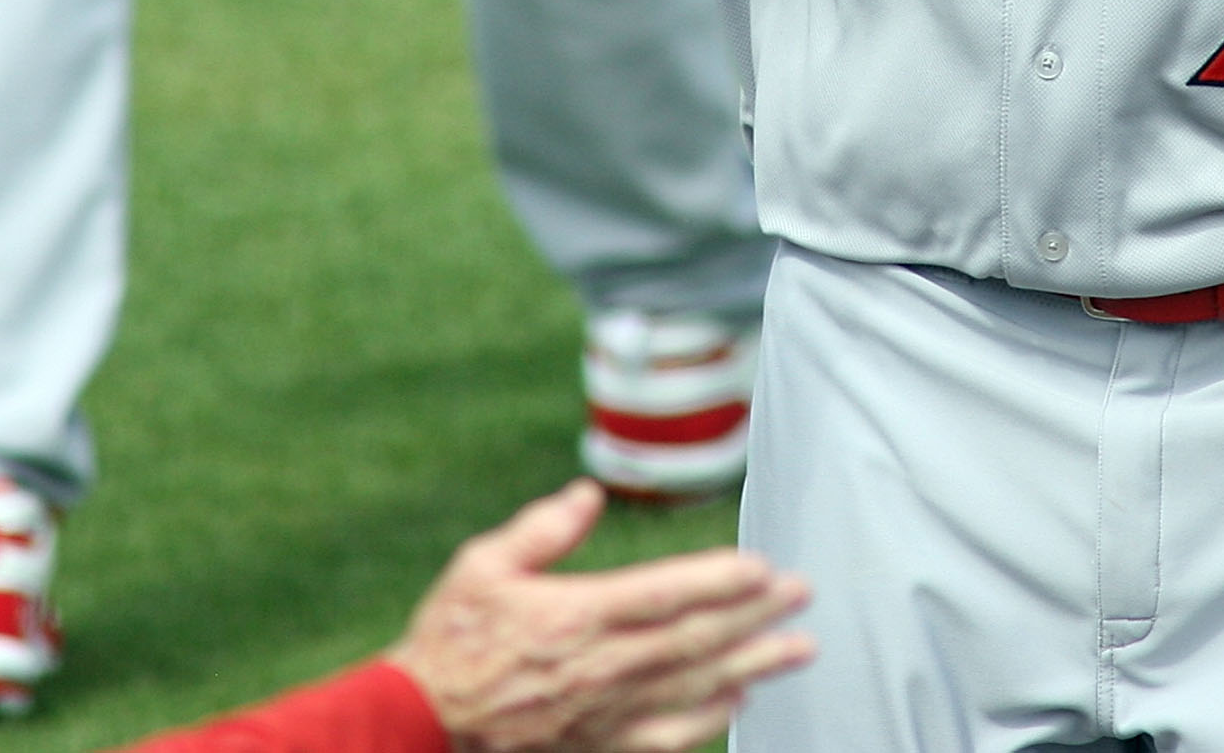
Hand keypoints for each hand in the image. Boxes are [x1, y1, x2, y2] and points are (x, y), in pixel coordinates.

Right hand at [388, 480, 812, 752]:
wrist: (421, 725)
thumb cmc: (449, 641)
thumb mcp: (483, 565)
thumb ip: (542, 529)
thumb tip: (589, 494)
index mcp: (578, 615)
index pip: (668, 594)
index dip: (722, 581)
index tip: (765, 568)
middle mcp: (603, 666)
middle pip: (697, 639)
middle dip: (757, 616)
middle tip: (802, 596)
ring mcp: (606, 712)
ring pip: (695, 686)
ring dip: (753, 665)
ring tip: (797, 649)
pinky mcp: (599, 745)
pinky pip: (669, 735)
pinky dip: (710, 717)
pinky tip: (738, 701)